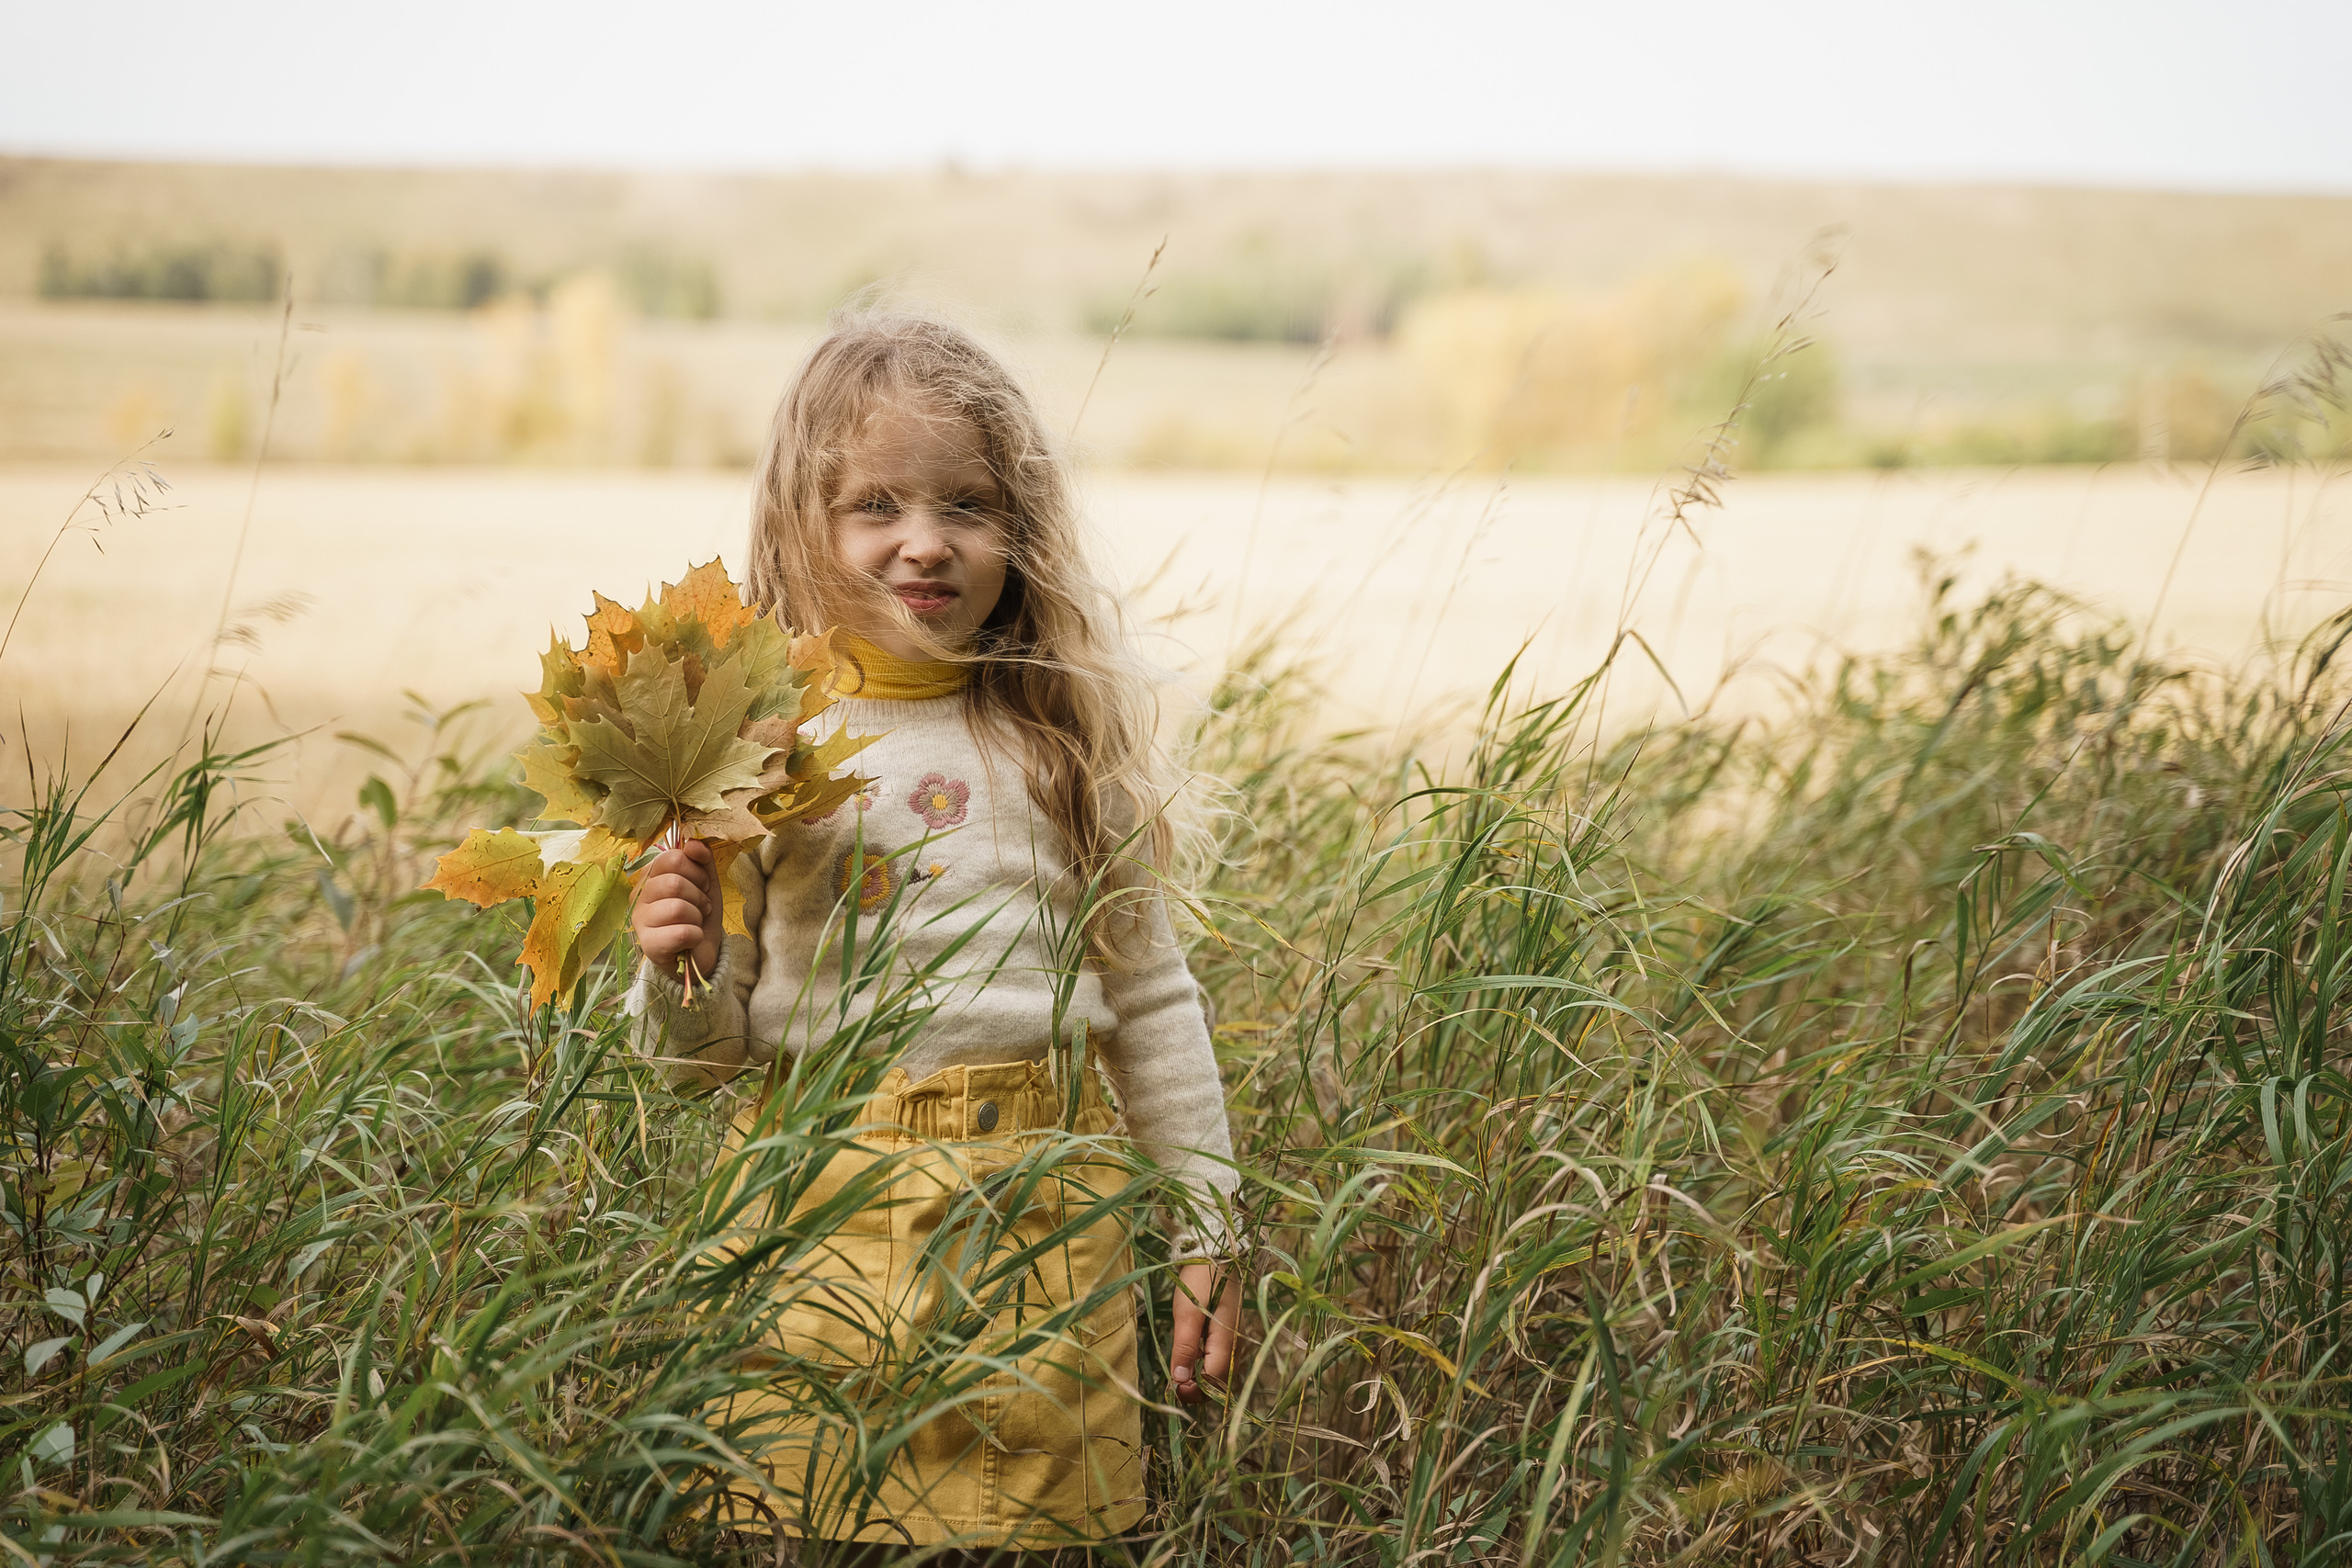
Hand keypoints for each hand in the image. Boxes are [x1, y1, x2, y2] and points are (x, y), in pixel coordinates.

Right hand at [632, 839, 720, 983]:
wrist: (700, 951)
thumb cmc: (699, 913)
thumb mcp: (706, 882)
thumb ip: (702, 859)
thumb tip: (693, 844)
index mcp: (650, 875)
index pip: (673, 858)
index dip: (696, 871)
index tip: (701, 885)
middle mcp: (638, 895)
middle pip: (675, 883)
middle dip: (699, 896)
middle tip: (701, 906)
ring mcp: (640, 921)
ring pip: (678, 908)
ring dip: (697, 916)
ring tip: (695, 922)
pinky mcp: (649, 945)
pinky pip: (681, 933)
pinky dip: (696, 935)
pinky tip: (691, 939)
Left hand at [1169, 1260, 1240, 1405]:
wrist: (1217, 1255)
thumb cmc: (1201, 1281)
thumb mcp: (1187, 1314)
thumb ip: (1185, 1347)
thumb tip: (1179, 1380)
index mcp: (1227, 1342)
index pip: (1214, 1382)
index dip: (1193, 1391)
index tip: (1172, 1387)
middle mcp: (1235, 1346)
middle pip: (1219, 1382)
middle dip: (1196, 1388)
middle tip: (1173, 1381)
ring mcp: (1235, 1341)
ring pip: (1219, 1373)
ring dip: (1199, 1378)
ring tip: (1179, 1367)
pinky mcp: (1230, 1335)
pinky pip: (1219, 1360)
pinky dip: (1204, 1365)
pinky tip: (1190, 1354)